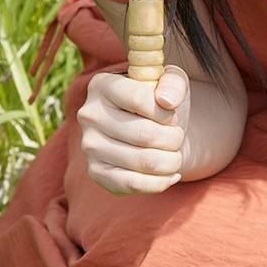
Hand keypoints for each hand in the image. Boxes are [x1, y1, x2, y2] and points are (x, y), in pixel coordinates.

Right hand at [77, 65, 191, 195]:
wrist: (151, 132)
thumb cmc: (160, 103)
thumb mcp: (172, 83)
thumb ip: (173, 83)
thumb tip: (166, 101)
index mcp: (102, 85)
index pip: (139, 99)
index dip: (165, 112)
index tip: (171, 115)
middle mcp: (90, 115)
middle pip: (145, 134)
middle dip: (173, 139)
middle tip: (177, 137)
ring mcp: (90, 146)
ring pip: (144, 161)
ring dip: (171, 161)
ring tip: (174, 154)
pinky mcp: (96, 172)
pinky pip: (134, 184)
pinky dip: (161, 182)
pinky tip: (170, 174)